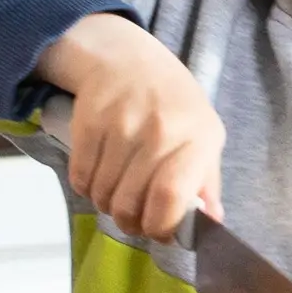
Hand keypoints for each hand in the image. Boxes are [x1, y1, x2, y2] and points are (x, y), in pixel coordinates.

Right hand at [39, 15, 225, 241]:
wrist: (128, 60)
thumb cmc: (173, 105)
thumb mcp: (204, 135)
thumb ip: (206, 182)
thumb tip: (211, 223)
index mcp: (198, 138)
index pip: (170, 196)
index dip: (160, 226)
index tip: (157, 232)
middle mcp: (160, 130)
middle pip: (129, 204)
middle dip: (129, 222)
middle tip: (133, 216)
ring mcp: (121, 125)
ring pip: (102, 195)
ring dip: (106, 204)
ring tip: (117, 190)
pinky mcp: (88, 123)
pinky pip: (80, 178)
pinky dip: (87, 187)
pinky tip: (99, 174)